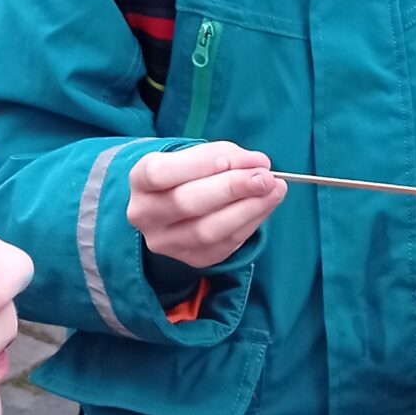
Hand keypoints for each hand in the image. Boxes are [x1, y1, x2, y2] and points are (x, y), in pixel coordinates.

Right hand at [127, 140, 283, 269]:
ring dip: (248, 209)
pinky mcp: (191, 258)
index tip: (240, 158)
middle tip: (265, 176)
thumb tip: (258, 165)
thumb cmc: (188, 173)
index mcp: (140, 180)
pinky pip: (225, 245)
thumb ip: (225, 156)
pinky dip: (250, 224)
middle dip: (232, 187)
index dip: (203, 164)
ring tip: (275, 190)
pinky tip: (265, 206)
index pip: (162, 172)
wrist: (173, 204)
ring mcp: (165, 242)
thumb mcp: (197, 156)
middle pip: (186, 203)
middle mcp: (145, 214)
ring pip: (207, 230)